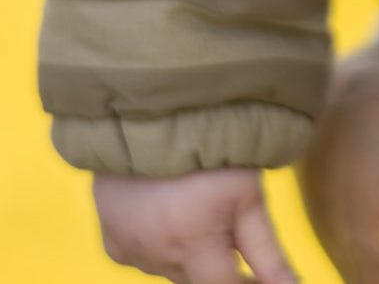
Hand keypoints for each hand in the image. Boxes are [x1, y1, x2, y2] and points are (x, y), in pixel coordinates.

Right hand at [93, 168, 295, 283]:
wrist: (154, 113)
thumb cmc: (212, 150)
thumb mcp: (248, 196)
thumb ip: (267, 253)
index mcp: (191, 249)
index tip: (266, 277)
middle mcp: (154, 259)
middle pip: (198, 281)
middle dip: (221, 267)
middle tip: (239, 232)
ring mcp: (127, 251)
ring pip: (171, 269)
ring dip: (192, 255)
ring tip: (204, 209)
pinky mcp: (110, 240)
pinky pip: (143, 257)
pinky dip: (162, 246)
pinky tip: (173, 216)